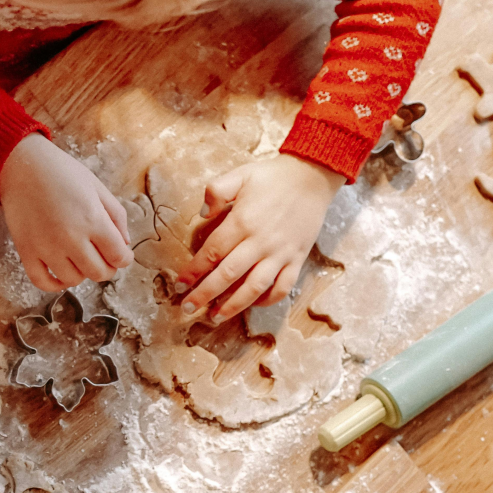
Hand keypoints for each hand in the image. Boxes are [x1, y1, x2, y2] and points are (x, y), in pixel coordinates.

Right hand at [0, 133, 132, 290]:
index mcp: (94, 220)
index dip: (124, 258)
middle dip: (107, 268)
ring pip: (73, 280)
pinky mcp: (27, 252)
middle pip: (99, 273)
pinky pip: (43, 282)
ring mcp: (47, 248)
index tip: (121, 253)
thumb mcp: (98, 187)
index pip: (119, 257)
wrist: (22, 165)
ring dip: (81, 273)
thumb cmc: (62, 172)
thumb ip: (117, 216)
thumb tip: (124, 244)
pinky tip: (60, 274)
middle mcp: (71, 238)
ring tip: (79, 259)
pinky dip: (55, 284)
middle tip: (103, 258)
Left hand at [176, 154, 343, 323]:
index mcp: (242, 222)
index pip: (212, 252)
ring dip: (232, 306)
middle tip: (187, 308)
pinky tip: (252, 304)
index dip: (193, 271)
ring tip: (215, 317)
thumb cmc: (273, 176)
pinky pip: (283, 287)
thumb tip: (201, 214)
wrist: (313, 175)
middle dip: (204, 294)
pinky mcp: (297, 258)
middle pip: (227, 275)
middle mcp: (260, 242)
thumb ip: (216, 191)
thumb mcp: (240, 175)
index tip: (180, 284)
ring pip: (254, 287)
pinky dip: (268, 299)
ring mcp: (280, 253)